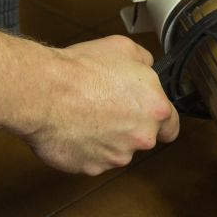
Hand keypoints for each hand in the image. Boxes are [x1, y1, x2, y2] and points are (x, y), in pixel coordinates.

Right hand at [25, 35, 178, 175]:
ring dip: (106, 138)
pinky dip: (84, 148)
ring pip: (117, 150)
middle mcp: (141, 137)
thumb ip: (144, 61)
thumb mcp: (123, 48)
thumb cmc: (82, 69)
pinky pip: (92, 159)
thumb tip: (146, 66)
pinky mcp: (91, 168)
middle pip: (142, 138)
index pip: (171, 127)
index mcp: (156, 109)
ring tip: (84, 115)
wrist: (44, 92)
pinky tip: (72, 128)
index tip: (148, 117)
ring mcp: (116, 156)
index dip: (160, 121)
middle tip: (105, 108)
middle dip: (129, 127)